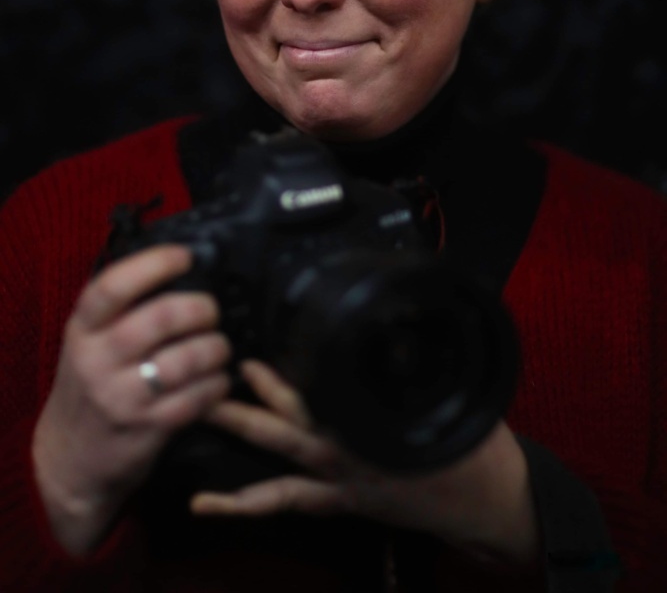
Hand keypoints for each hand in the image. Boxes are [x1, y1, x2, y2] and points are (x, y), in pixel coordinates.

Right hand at [32, 245, 231, 555]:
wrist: (68, 460)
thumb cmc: (90, 386)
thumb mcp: (88, 343)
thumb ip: (120, 311)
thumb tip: (180, 270)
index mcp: (82, 330)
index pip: (113, 287)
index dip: (154, 264)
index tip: (184, 256)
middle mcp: (97, 361)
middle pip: (161, 318)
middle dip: (200, 308)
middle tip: (210, 311)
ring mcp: (122, 397)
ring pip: (186, 359)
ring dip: (216, 347)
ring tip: (219, 347)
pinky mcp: (147, 429)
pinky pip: (196, 398)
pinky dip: (216, 384)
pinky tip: (217, 380)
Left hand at [191, 361, 539, 568]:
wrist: (488, 500)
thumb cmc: (472, 442)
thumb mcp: (450, 389)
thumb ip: (414, 362)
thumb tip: (391, 328)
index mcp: (370, 420)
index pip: (316, 388)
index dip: (280, 371)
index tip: (250, 345)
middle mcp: (347, 449)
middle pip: (286, 417)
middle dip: (244, 397)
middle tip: (208, 371)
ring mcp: (340, 480)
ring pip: (277, 457)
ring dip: (239, 434)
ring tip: (199, 415)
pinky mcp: (340, 502)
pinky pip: (287, 502)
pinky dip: (245, 504)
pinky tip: (208, 503)